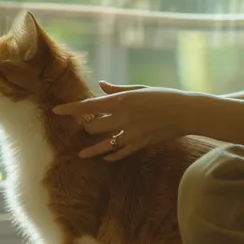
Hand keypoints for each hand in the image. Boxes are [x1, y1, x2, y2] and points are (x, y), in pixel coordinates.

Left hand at [52, 81, 196, 160]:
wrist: (186, 112)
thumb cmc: (163, 96)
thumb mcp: (139, 89)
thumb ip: (117, 90)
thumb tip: (100, 86)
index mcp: (122, 101)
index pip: (89, 106)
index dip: (71, 109)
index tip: (57, 111)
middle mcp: (124, 118)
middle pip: (94, 127)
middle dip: (86, 126)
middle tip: (83, 125)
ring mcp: (132, 133)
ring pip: (105, 144)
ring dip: (92, 149)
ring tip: (81, 153)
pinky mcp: (141, 144)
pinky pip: (121, 153)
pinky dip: (112, 155)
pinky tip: (105, 157)